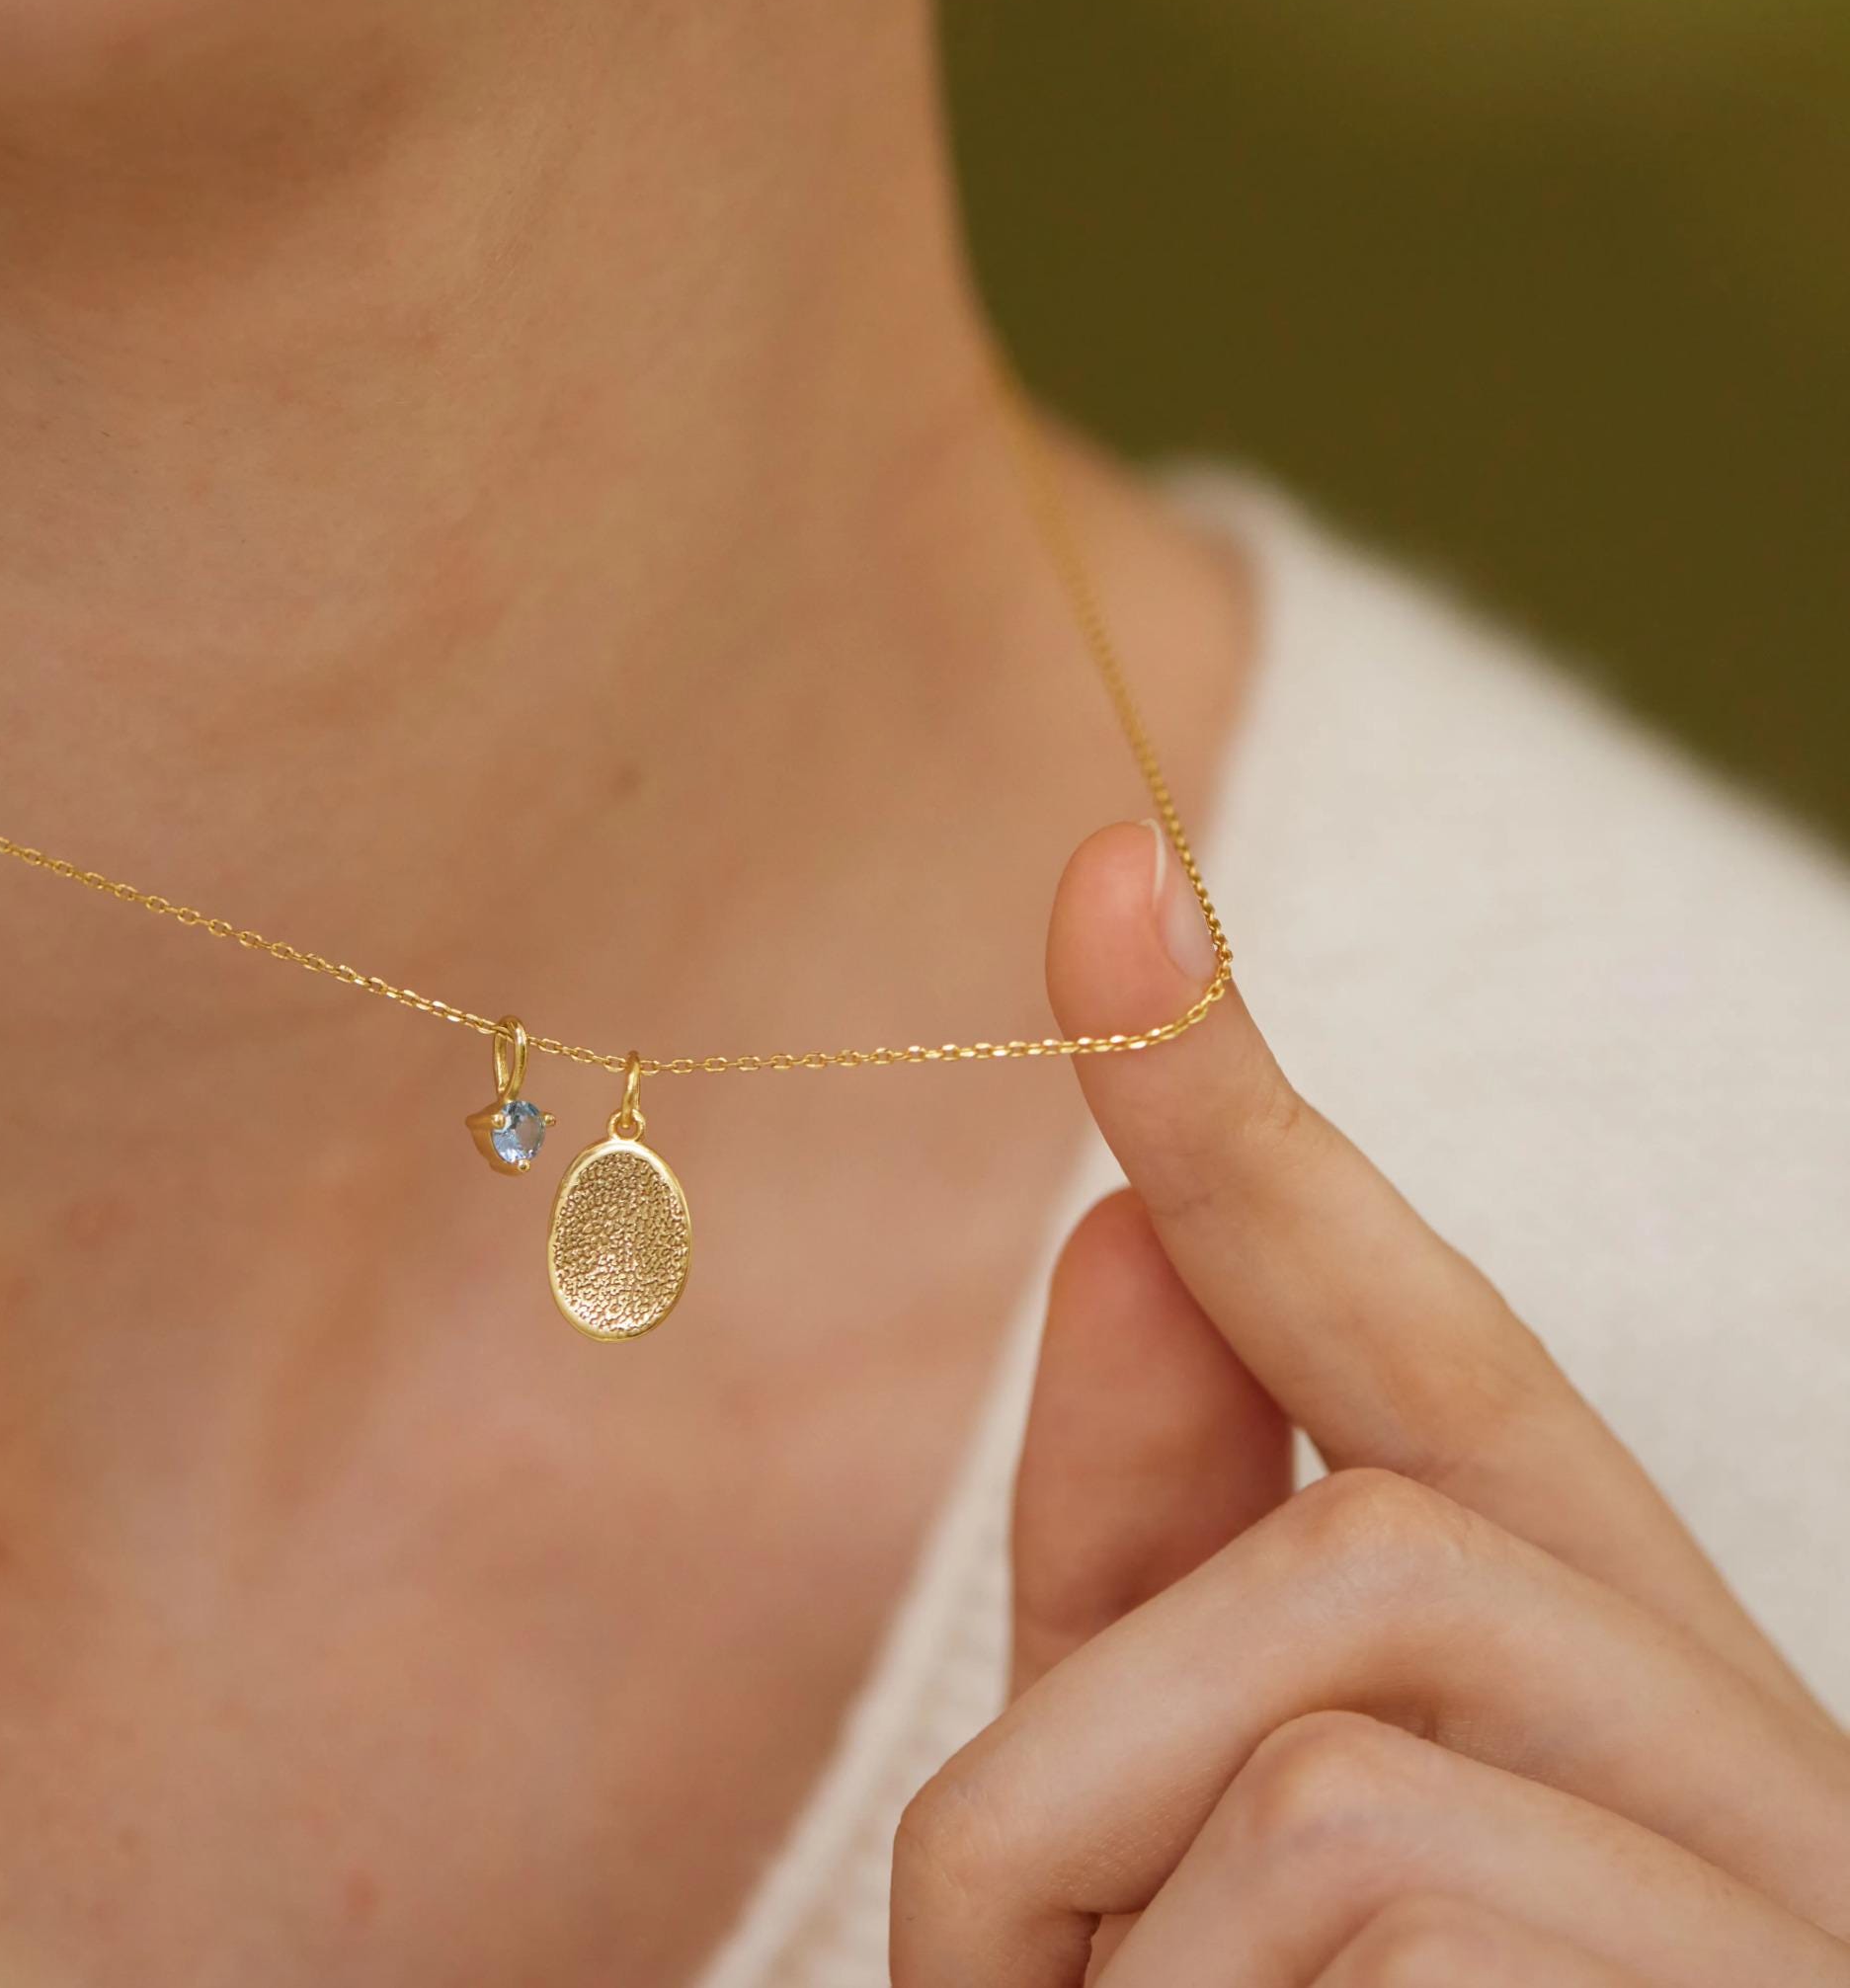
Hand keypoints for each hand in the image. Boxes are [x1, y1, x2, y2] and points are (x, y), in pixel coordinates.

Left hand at [889, 822, 1849, 1985]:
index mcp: (1599, 1686)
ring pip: (1334, 1771)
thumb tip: (1117, 1233)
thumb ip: (1164, 1571)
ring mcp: (1789, 1919)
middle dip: (1070, 1775)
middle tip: (988, 1982)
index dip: (1253, 1115)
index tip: (1100, 880)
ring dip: (1113, 1952)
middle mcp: (1763, 1767)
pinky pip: (1383, 1935)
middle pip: (1354, 1569)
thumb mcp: (1212, 1850)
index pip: (1423, 1341)